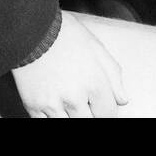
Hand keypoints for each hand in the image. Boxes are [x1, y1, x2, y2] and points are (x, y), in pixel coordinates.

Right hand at [11, 12, 128, 117]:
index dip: (106, 110)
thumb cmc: (67, 35)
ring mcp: (53, 105)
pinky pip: (46, 124)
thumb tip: (123, 99)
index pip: (108, 114)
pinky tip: (56, 107)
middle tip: (86, 103)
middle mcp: (75, 98)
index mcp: (95, 83)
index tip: (101, 105)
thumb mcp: (98, 49)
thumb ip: (114, 76)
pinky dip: (53, 118)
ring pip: (68, 125)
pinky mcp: (33, 107)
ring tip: (70, 101)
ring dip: (72, 116)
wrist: (32, 31)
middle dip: (90, 114)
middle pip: (89, 122)